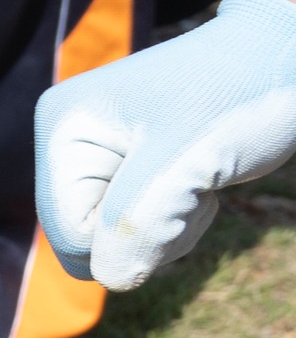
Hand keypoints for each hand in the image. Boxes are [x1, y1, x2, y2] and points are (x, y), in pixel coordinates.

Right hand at [37, 0, 295, 289]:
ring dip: (169, 226)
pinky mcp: (126, 169)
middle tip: (194, 185)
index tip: (184, 189)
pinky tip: (198, 180)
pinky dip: (175, 219)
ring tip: (201, 178)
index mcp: (63, 129)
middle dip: (149, 231)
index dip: (131, 237)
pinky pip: (134, 229)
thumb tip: (109, 277)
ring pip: (114, 242)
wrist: (284, 60)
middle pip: (88, 241)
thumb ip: (138, 220)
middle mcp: (67, 142)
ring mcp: (97, 156)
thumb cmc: (240, 97)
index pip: (70, 233)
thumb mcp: (190, 161)